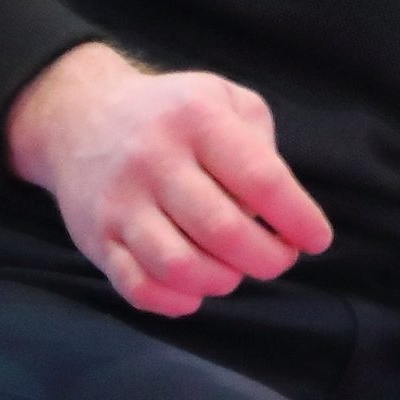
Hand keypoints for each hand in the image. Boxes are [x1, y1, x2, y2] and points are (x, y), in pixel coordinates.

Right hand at [6, 41, 333, 316]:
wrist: (81, 118)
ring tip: (237, 269)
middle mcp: (155, 158)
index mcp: (197, 118)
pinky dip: (177, 301)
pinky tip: (197, 289)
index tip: (318, 239)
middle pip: (224, 230)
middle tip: (281, 259)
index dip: (297, 217)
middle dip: (267, 257)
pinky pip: (139, 288)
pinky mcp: (96, 239)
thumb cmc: (174, 113)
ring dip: (224, 280)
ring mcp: (121, 202)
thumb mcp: (223, 98)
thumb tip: (282, 209)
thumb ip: (260, 143)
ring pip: (180, 266)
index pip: (260, 178)